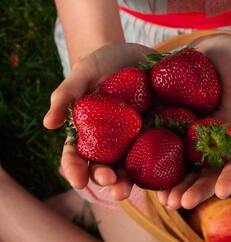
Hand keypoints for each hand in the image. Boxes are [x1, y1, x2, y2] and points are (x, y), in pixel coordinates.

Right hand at [43, 41, 153, 199]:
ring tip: (136, 188)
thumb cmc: (102, 62)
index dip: (76, 170)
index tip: (79, 180)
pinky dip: (166, 165)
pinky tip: (171, 174)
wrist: (134, 53)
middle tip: (114, 187)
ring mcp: (137, 138)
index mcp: (88, 133)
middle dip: (109, 180)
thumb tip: (48, 124)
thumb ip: (66, 94)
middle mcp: (113, 142)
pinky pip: (164, 150)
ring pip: (134, 166)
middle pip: (107, 168)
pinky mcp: (161, 130)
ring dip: (135, 181)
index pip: (77, 157)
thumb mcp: (84, 72)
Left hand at [157, 33, 230, 209]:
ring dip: (172, 184)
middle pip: (206, 171)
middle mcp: (213, 139)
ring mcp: (190, 131)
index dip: (230, 177)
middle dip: (195, 189)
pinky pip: (159, 143)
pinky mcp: (169, 120)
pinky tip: (138, 171)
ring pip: (181, 165)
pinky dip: (151, 160)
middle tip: (179, 203)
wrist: (213, 47)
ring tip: (161, 198)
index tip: (221, 191)